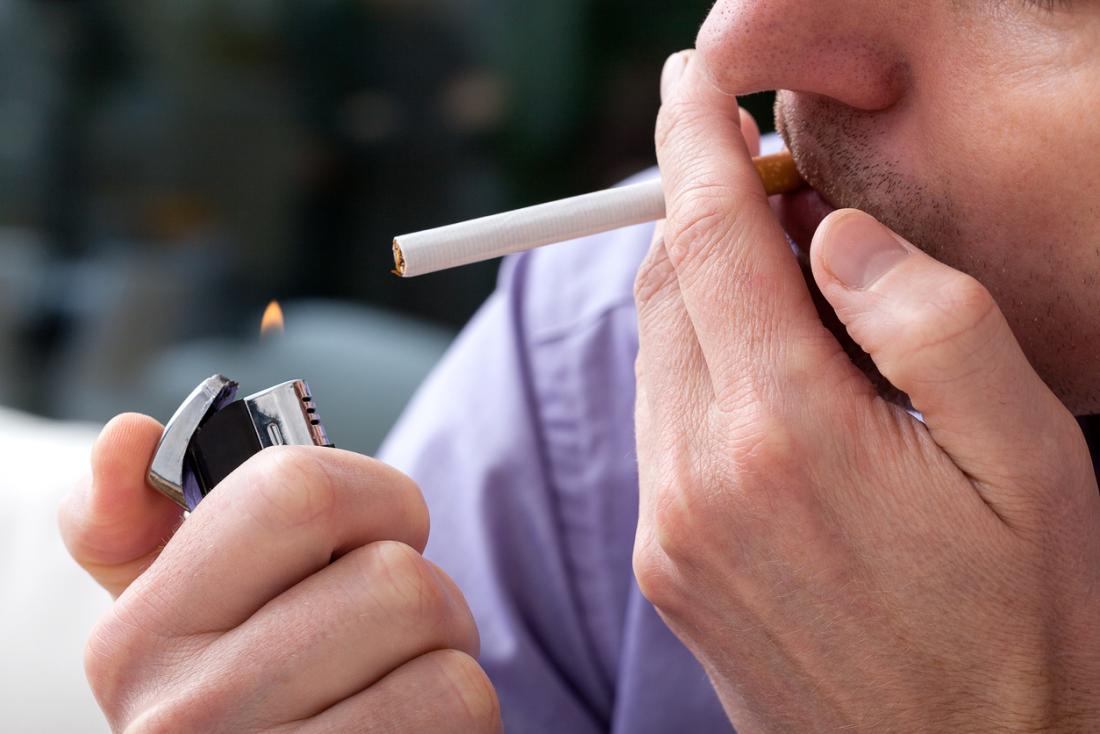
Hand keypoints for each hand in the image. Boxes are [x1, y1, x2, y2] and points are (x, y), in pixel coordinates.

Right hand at [59, 414, 500, 732]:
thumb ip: (134, 525)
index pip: (297, 491)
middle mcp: (184, 714)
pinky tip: (410, 730)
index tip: (382, 529)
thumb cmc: (244, 702)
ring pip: (439, 640)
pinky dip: (461, 712)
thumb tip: (127, 435)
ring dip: (448, 653)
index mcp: (136, 639)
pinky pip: (461, 702)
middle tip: (394, 633)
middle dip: (426, 592)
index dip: (377, 495)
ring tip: (401, 687)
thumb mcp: (171, 620)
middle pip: (393, 575)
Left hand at [633, 51, 1099, 731]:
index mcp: (786, 431)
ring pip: (658, 353)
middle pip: (668, 288)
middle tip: (772, 187)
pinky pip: (660, 424)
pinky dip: (699, 369)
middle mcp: (699, 478)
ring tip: (791, 291)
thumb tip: (830, 234)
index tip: (690, 83)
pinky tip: (768, 383)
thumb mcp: (1027, 454)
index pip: (709, 238)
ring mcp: (669, 529)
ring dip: (705, 294)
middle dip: (703, 213)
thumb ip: (930, 317)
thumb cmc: (1021, 620)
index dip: (693, 143)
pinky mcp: (665, 566)